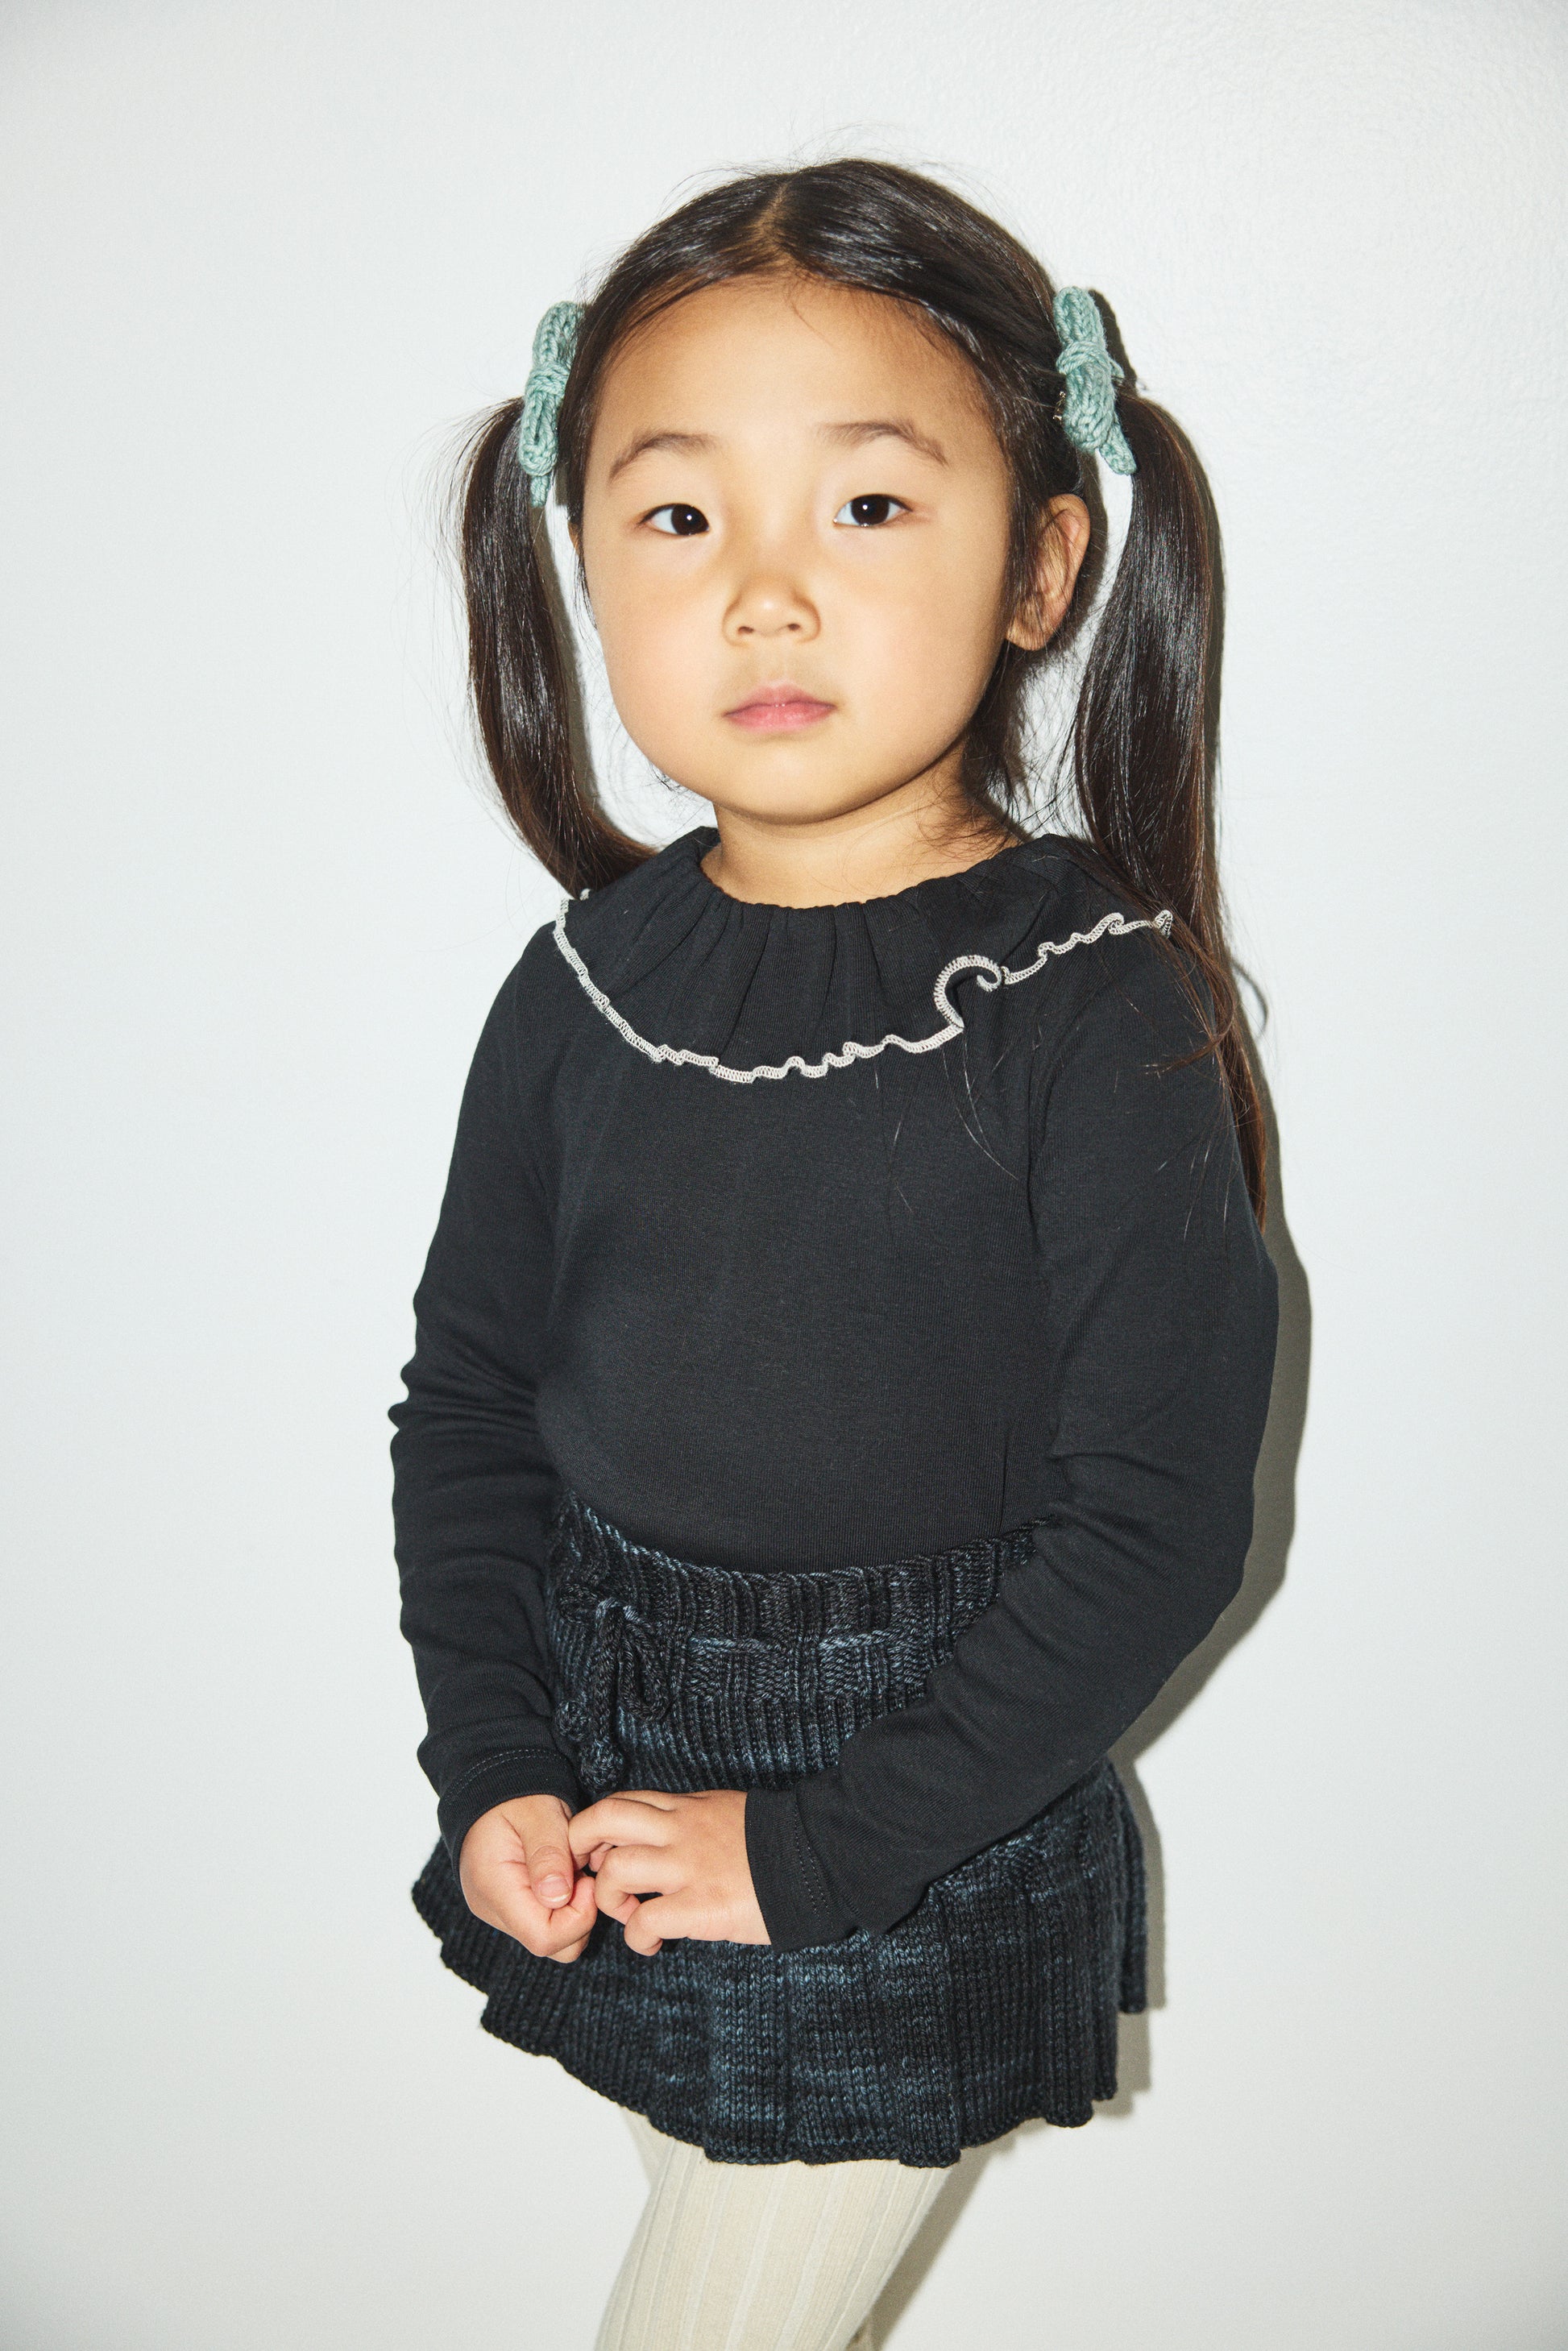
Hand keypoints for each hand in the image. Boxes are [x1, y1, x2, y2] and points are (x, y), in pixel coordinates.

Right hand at [459, 1793, 599, 1963]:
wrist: (492, 1788)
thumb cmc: (517, 1796)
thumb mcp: (537, 1813)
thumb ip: (548, 1853)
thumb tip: (557, 1898)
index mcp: (495, 1888)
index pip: (543, 1938)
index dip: (577, 1917)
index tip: (586, 1879)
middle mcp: (493, 1909)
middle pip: (551, 1946)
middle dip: (579, 1917)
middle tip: (581, 1873)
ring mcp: (500, 1912)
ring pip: (552, 1940)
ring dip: (573, 1911)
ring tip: (571, 1871)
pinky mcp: (510, 1908)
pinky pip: (545, 1925)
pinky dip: (563, 1907)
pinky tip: (563, 1876)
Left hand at [566, 1789, 768, 1956]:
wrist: (820, 1856)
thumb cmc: (779, 1840)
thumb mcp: (727, 1811)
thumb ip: (692, 1819)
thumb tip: (666, 1833)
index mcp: (686, 1808)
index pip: (620, 1803)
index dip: (595, 1828)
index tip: (599, 1853)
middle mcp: (679, 1831)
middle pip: (602, 1822)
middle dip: (580, 1848)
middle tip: (591, 1879)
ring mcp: (687, 1867)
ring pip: (615, 1872)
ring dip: (611, 1900)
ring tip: (631, 1916)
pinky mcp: (700, 1906)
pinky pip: (645, 1921)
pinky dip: (638, 1937)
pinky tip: (653, 1944)